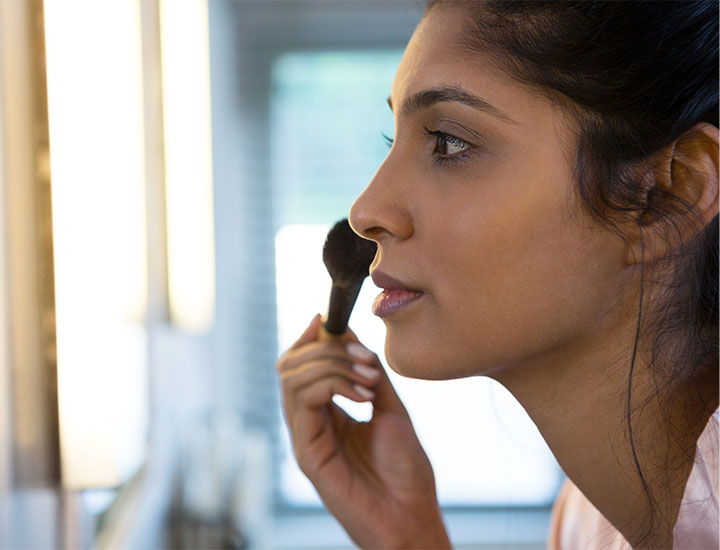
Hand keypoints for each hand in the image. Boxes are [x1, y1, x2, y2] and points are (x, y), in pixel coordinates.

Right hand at [277, 314, 450, 548]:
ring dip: (332, 364)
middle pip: (291, 366)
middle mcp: (310, 423)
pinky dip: (332, 384)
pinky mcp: (307, 454)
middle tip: (363, 357)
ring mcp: (305, 438)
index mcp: (326, 412)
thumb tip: (349, 335)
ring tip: (368, 379)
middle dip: (326, 348)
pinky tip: (363, 395)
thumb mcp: (391, 408)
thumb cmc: (405, 471)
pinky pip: (303, 402)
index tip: (326, 318)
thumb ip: (369, 373)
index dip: (309, 337)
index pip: (301, 364)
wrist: (414, 516)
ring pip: (292, 378)